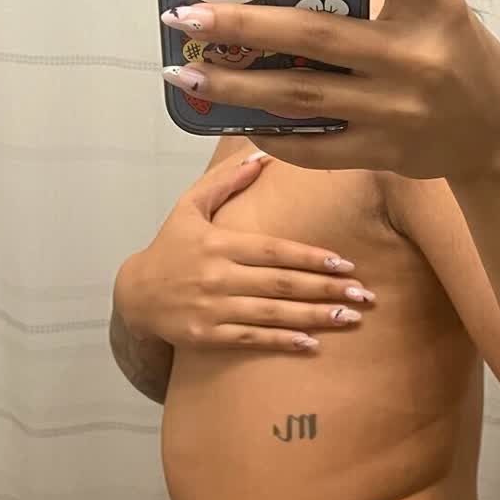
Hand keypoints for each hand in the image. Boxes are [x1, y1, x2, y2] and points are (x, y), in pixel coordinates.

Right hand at [115, 152, 374, 355]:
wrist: (135, 293)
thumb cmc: (170, 246)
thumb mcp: (189, 207)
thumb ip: (225, 182)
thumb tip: (261, 155)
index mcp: (219, 243)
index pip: (273, 250)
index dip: (310, 256)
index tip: (344, 263)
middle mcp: (218, 275)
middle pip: (280, 283)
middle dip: (325, 289)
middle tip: (364, 294)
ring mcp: (213, 308)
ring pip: (272, 313)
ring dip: (314, 316)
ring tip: (351, 318)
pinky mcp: (207, 335)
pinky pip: (251, 339)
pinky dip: (282, 341)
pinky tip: (312, 344)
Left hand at [159, 0, 499, 179]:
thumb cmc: (455, 56)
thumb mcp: (434, 8)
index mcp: (434, 3)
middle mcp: (416, 55)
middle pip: (314, 34)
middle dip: (240, 24)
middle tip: (184, 15)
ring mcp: (398, 109)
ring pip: (300, 95)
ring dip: (234, 86)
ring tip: (184, 74)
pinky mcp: (385, 152)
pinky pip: (315, 146)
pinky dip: (271, 133)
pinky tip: (232, 120)